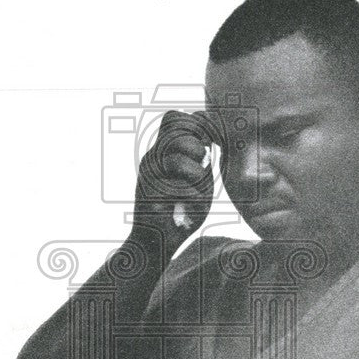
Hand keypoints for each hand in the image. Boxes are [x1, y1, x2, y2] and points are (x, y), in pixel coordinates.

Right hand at [132, 110, 216, 254]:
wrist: (156, 241)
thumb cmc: (182, 212)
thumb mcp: (198, 180)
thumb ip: (202, 160)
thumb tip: (210, 137)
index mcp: (164, 151)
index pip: (174, 117)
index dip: (196, 123)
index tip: (209, 144)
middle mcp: (153, 157)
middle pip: (176, 126)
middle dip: (197, 146)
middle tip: (201, 167)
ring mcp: (148, 173)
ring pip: (177, 153)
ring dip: (196, 173)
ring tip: (197, 189)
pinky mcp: (148, 192)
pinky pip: (178, 185)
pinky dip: (193, 195)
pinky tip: (192, 205)